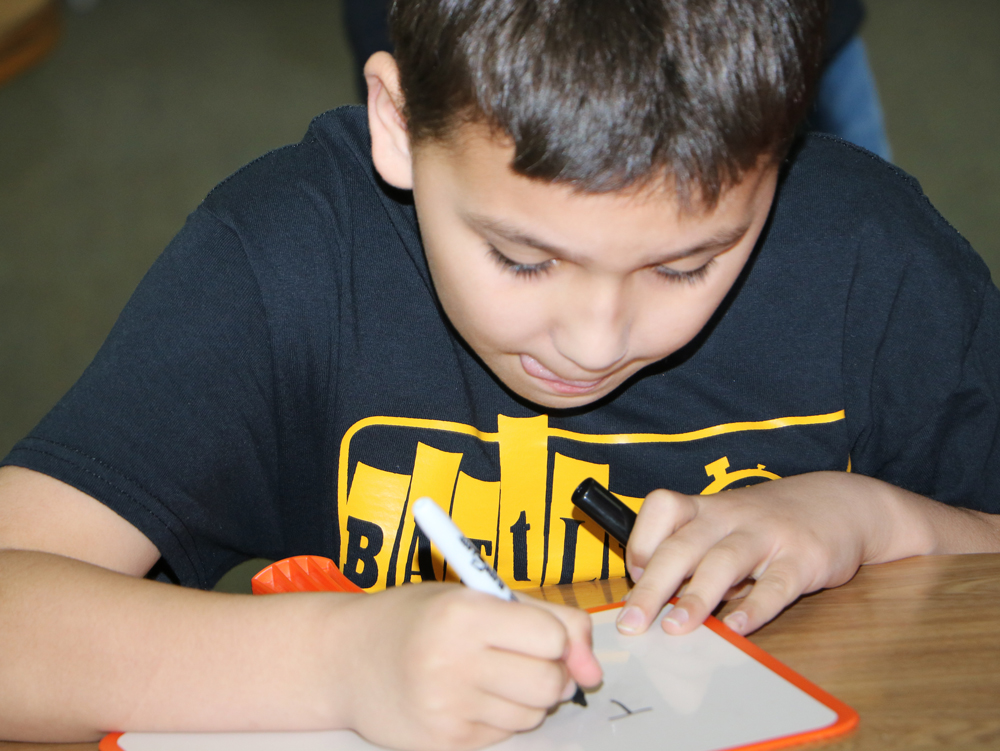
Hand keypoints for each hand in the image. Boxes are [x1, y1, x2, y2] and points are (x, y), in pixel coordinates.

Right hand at [342, 583, 600, 750]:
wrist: (344, 659)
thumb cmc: (416, 619)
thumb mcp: (473, 594)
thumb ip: (542, 617)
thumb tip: (591, 668)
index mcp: (463, 613)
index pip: (553, 636)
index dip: (559, 637)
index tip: (545, 634)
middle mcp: (453, 662)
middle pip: (549, 683)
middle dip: (551, 672)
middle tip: (525, 658)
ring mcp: (447, 708)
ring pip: (533, 713)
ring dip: (525, 696)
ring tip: (488, 674)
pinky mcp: (444, 743)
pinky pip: (505, 735)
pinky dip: (499, 716)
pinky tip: (467, 696)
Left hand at [616, 471, 929, 637]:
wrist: (841, 503)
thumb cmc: (767, 523)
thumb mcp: (725, 524)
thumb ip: (693, 556)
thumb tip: (656, 601)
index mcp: (706, 508)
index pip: (662, 509)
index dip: (641, 541)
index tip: (634, 575)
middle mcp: (730, 517)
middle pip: (683, 545)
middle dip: (653, 585)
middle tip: (632, 622)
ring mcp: (767, 535)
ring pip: (724, 561)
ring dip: (697, 596)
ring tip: (676, 626)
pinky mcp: (803, 558)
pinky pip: (776, 583)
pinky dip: (756, 606)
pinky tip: (737, 627)